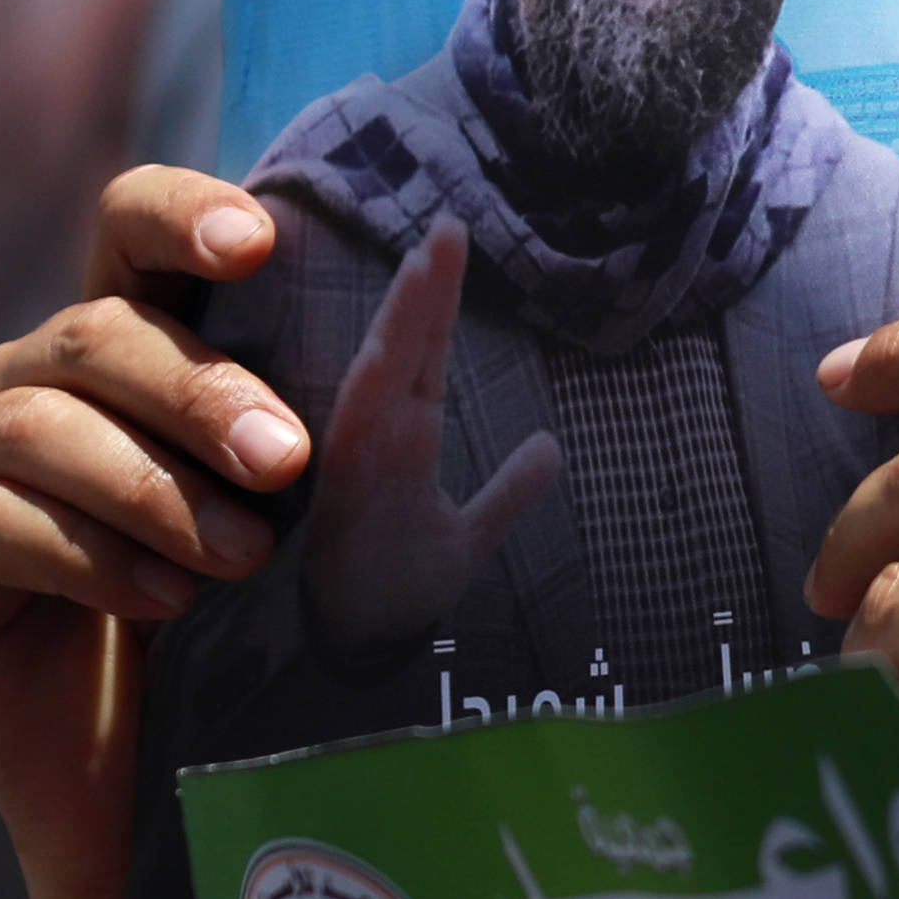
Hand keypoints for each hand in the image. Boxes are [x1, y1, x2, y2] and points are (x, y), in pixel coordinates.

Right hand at [0, 165, 304, 898]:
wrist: (148, 791)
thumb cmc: (235, 638)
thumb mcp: (306, 528)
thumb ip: (352, 442)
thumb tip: (490, 370)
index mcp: (124, 345)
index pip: (129, 228)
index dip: (182, 214)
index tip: (259, 243)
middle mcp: (30, 383)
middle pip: (95, 333)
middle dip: (200, 393)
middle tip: (287, 463)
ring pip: (37, 425)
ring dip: (150, 488)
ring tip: (238, 559)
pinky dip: (81, 554)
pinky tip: (158, 601)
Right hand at [291, 226, 556, 664]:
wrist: (355, 674)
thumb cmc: (390, 603)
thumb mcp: (464, 543)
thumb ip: (504, 494)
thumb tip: (552, 446)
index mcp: (400, 442)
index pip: (422, 354)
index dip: (435, 296)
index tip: (451, 232)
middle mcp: (375, 447)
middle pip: (403, 353)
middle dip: (425, 292)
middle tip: (448, 224)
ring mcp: (360, 477)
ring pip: (380, 384)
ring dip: (404, 324)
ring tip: (428, 263)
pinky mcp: (347, 513)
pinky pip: (356, 445)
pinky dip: (371, 397)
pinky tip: (385, 354)